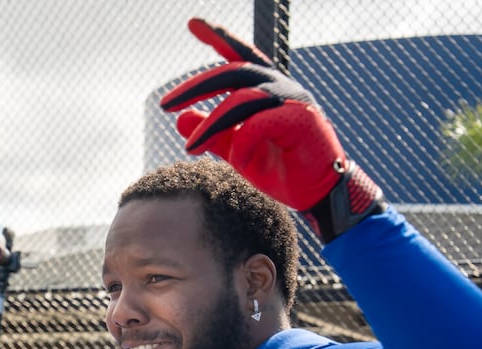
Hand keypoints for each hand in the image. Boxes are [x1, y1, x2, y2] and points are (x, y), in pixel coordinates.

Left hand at [159, 18, 383, 241]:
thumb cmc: (281, 169)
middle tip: (164, 104)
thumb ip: (212, 133)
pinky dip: (242, 145)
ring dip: (211, 125)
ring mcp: (293, 100)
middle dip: (196, 87)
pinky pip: (258, 124)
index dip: (218, 37)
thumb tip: (179, 120)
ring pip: (241, 100)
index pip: (239, 56)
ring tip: (190, 148)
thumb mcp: (237, 150)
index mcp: (265, 89)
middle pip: (233, 72)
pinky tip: (237, 162)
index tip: (193, 23)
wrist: (316, 194)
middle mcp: (280, 87)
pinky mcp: (302, 119)